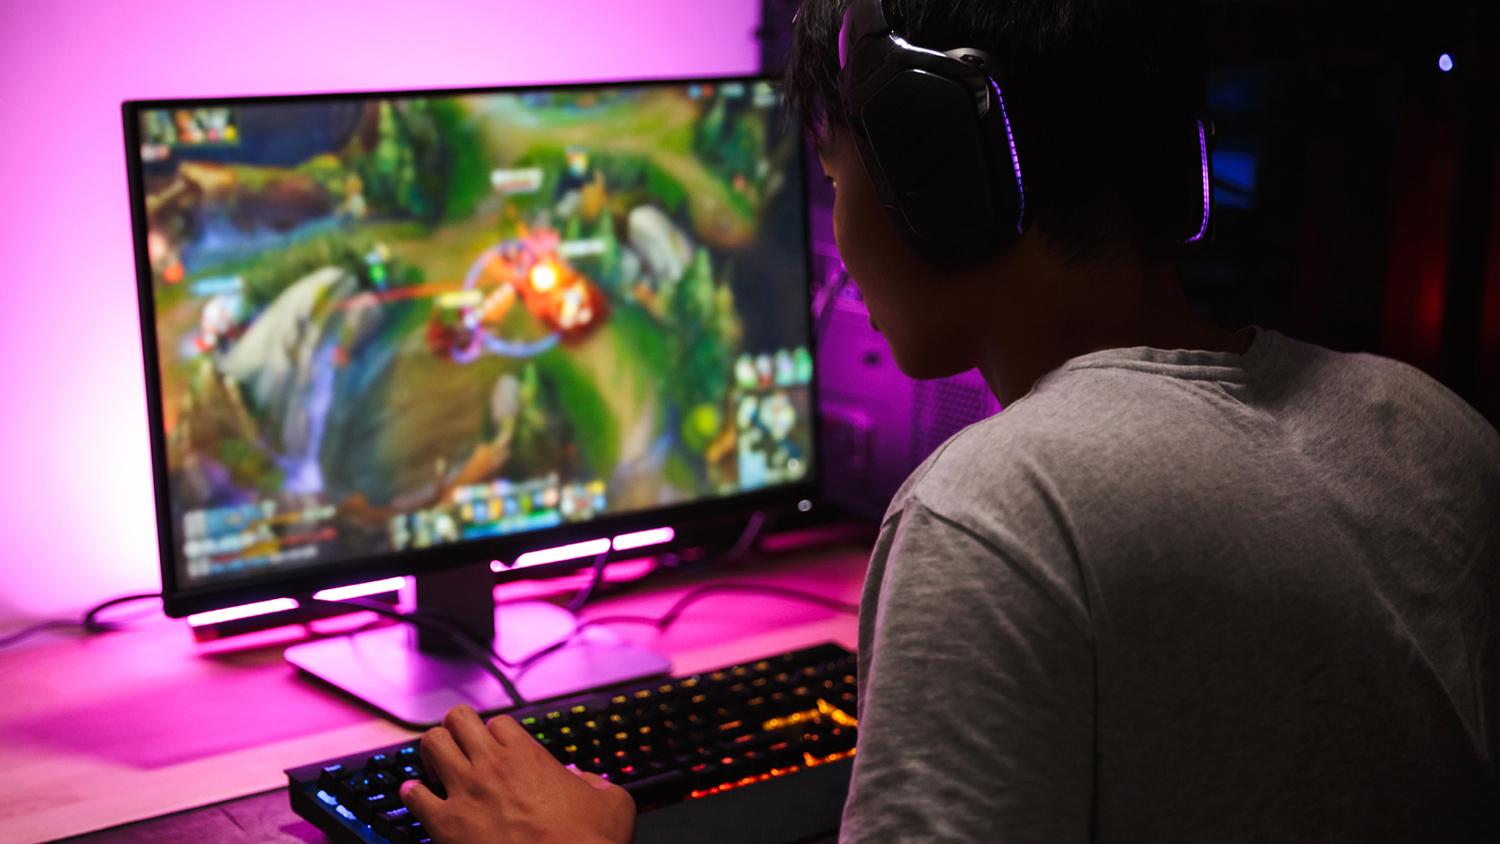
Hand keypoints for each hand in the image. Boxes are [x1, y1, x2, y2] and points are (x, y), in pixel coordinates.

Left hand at [400, 704, 636, 843]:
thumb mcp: (612, 803)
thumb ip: (595, 782)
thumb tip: (583, 780)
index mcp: (529, 756)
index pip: (498, 722)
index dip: (496, 734)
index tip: (497, 749)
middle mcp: (492, 766)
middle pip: (457, 719)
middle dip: (457, 730)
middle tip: (461, 748)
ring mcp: (465, 793)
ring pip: (431, 744)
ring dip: (433, 753)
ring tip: (439, 768)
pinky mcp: (446, 825)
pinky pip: (414, 797)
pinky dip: (413, 794)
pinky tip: (420, 798)